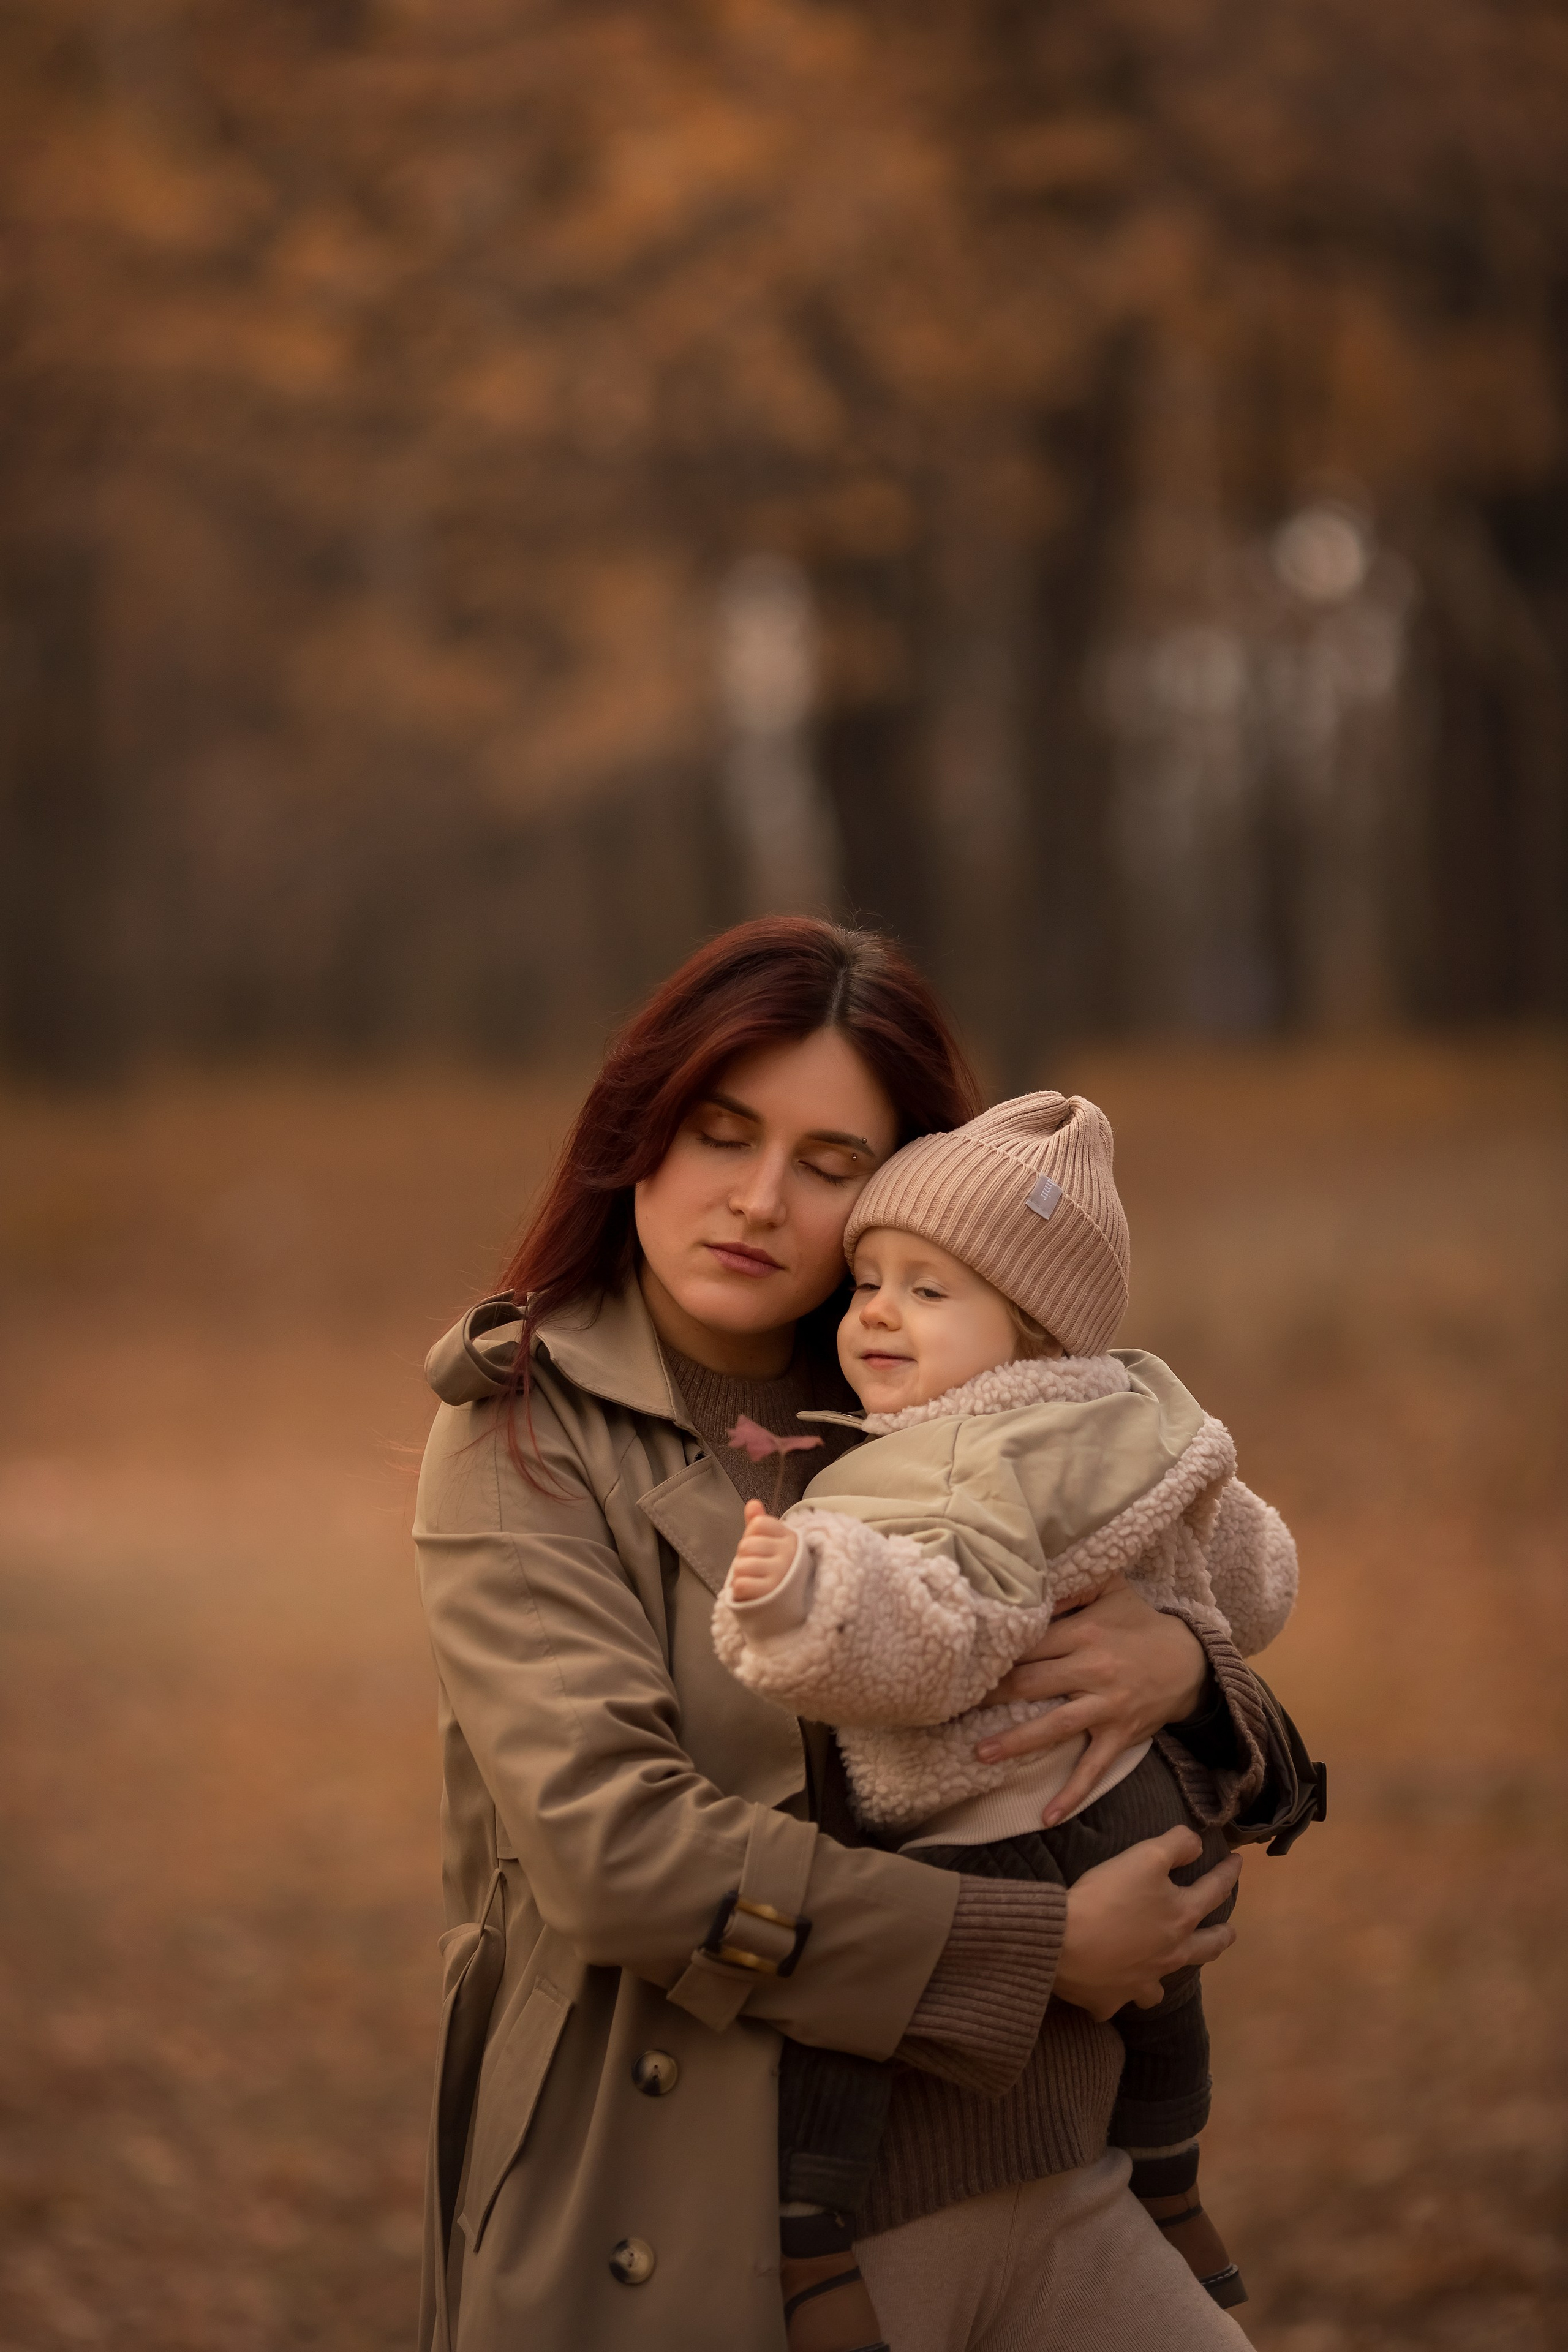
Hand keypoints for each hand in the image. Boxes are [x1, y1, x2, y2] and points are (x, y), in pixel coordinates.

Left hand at [727, 1499, 799, 1601]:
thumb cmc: (775, 1567)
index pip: (758, 1524)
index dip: (752, 1535)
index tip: (761, 1548)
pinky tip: (751, 1591)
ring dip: (741, 1576)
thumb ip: (759, 1523)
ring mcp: (781, 1573)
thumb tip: (752, 1503)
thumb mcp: (771, 1542)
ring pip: (741, 1566)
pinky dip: (740, 1590)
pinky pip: (740, 1585)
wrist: (789, 1603)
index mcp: (789, 1537)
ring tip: (754, 1580)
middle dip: (744, 1557)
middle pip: (746, 1545)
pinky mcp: (771, 1593)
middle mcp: (788, 1554)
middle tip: (756, 1567)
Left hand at [973, 1575, 1208, 1825]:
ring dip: (1016, 1741)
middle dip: (992, 1696)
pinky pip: (1093, 1767)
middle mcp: (1092, 1670)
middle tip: (951, 1707)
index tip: (965, 1663)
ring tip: (979, 1753)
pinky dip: (1072, 1794)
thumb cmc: (1141, 1624)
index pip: (1030, 1645)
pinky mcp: (1119, 1735)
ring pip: (1053, 1726)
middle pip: (1032, 1684)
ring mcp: (1106, 1706)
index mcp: (1084, 1634)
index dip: (998, 1654)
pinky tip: (1047, 1816)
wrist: (1192, 1662)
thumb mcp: (1112, 1590)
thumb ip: (1073, 1584)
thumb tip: (1034, 1582)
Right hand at [1053, 1828, 1241, 2020]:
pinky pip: (1120, 1999)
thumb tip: (1198, 1844)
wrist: (1064, 1941)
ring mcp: (1142, 1981)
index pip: (1215, 1890)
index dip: (1228, 1873)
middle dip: (1222, 1937)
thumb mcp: (1145, 1855)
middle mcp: (1170, 1954)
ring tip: (1172, 1964)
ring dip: (1172, 1972)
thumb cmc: (1107, 1896)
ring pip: (1165, 1984)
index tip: (1238, 1863)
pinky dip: (1121, 1992)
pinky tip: (1115, 1987)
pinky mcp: (1112, 2000)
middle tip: (1230, 1932)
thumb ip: (1176, 1845)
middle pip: (1207, 1948)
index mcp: (1181, 1917)